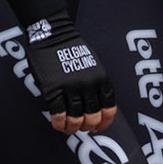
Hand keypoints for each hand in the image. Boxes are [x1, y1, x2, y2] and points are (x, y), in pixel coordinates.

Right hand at [22, 11, 117, 134]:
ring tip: (69, 129)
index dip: (105, 121)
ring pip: (76, 117)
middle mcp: (89, 85)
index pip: (109, 107)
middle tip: (82, 129)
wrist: (53, 34)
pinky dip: (59, 123)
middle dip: (88, 126)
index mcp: (101, 79)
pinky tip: (58, 125)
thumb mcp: (93, 64)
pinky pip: (58, 113)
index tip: (99, 127)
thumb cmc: (72, 48)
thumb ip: (96, 82)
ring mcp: (71, 87)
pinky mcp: (53, 89)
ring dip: (73, 128)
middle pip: (92, 116)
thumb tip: (95, 104)